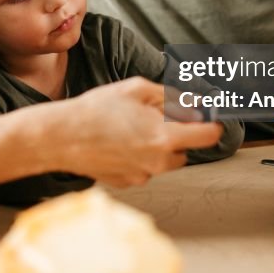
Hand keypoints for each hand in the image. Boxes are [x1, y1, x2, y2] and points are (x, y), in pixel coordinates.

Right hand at [56, 78, 222, 186]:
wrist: (61, 137)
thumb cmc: (96, 110)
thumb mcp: (136, 90)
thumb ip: (171, 97)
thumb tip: (194, 103)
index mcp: (163, 136)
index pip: (207, 136)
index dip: (211, 124)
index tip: (209, 118)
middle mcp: (157, 161)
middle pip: (186, 150)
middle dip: (178, 134)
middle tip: (155, 117)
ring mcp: (143, 175)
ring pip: (166, 161)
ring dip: (159, 146)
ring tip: (132, 129)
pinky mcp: (129, 182)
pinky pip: (146, 168)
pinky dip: (140, 156)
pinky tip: (119, 142)